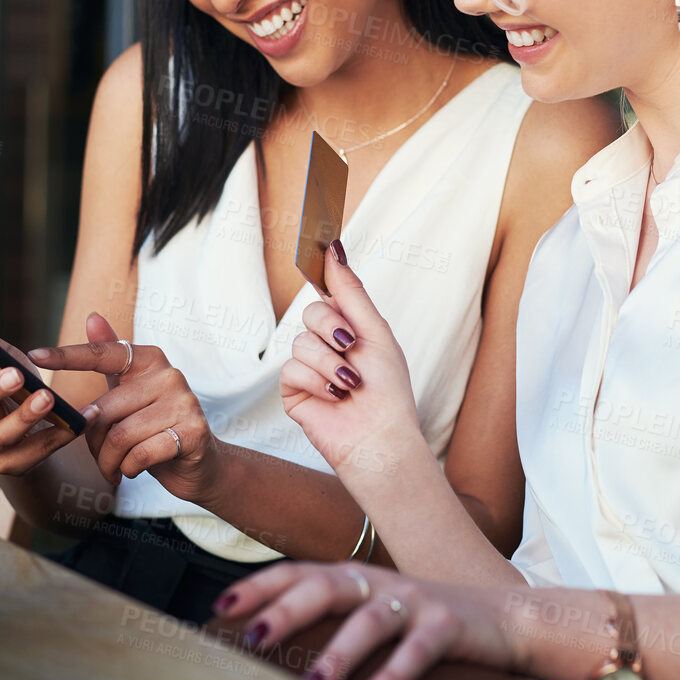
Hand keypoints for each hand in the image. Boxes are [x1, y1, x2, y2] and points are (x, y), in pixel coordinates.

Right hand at [0, 321, 87, 474]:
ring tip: (48, 397)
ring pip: (3, 435)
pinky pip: (41, 450)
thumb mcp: (8, 365)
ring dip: (26, 416)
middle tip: (15, 374)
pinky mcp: (16, 464)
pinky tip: (87, 415)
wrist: (33, 441)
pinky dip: (66, 432)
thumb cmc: (16, 390)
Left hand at [29, 314, 224, 501]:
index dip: (67, 356)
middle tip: (99, 456)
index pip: (102, 354)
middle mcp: (169, 375)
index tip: (34, 355)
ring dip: (108, 461)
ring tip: (113, 468)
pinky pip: (139, 454)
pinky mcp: (192, 432)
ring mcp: (184, 403)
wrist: (200, 464)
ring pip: (120, 436)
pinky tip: (133, 470)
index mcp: (150, 360)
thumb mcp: (130, 390)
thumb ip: (111, 358)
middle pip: (105, 409)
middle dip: (93, 441)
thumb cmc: (156, 427)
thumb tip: (92, 316)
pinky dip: (128, 469)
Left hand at [214, 562, 521, 679]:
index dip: (259, 586)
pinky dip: (392, 676)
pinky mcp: (448, 626)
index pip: (298, 573)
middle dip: (286, 610)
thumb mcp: (375, 614)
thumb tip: (270, 639)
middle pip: (325, 587)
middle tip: (253, 638)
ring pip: (369, 620)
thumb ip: (332, 621)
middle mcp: (380, 583)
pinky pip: (416, 652)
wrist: (505, 620)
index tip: (221, 606)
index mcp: (355, 578)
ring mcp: (415, 601)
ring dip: (339, 652)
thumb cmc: (424, 623)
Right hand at [281, 241, 422, 482]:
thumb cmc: (388, 390)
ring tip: (350, 383)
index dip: (321, 271)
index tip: (318, 241)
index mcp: (349, 329)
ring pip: (300, 343)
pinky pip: (291, 370)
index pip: (329, 293)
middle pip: (311, 313)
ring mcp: (308, 369)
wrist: (380, 437)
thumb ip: (350, 291)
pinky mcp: (293, 393)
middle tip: (351, 346)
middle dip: (332, 329)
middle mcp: (326, 346)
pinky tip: (335, 397)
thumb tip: (333, 249)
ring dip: (330, 363)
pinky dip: (316, 382)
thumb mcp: (374, 331)